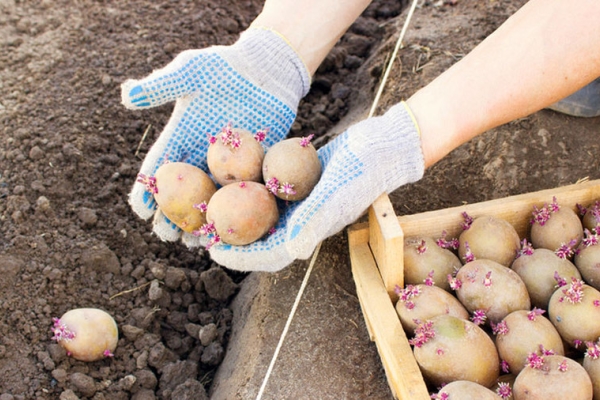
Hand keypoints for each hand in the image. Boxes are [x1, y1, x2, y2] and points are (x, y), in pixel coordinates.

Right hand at [121, 28, 309, 243]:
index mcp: (182, 136)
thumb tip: (125, 95)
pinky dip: (236, 213)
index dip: (148, 188)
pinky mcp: (255, 165)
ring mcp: (229, 163)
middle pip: (183, 191)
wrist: (265, 68)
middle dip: (172, 214)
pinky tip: (233, 231)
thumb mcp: (190, 71)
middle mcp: (202, 154)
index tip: (139, 209)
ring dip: (202, 221)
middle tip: (165, 236)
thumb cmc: (225, 65)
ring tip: (194, 243)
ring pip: (211, 199)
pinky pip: (243, 193)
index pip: (160, 166)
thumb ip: (162, 86)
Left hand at [208, 102, 425, 271]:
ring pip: (260, 213)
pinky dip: (248, 184)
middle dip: (231, 237)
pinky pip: (267, 187)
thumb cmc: (363, 172)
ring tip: (207, 204)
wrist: (381, 145)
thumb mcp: (337, 196)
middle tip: (202, 230)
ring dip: (235, 211)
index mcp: (309, 232)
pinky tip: (227, 172)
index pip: (270, 254)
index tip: (213, 252)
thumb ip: (312, 223)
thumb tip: (288, 251)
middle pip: (259, 236)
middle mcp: (301, 220)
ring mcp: (299, 201)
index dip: (241, 257)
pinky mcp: (297, 180)